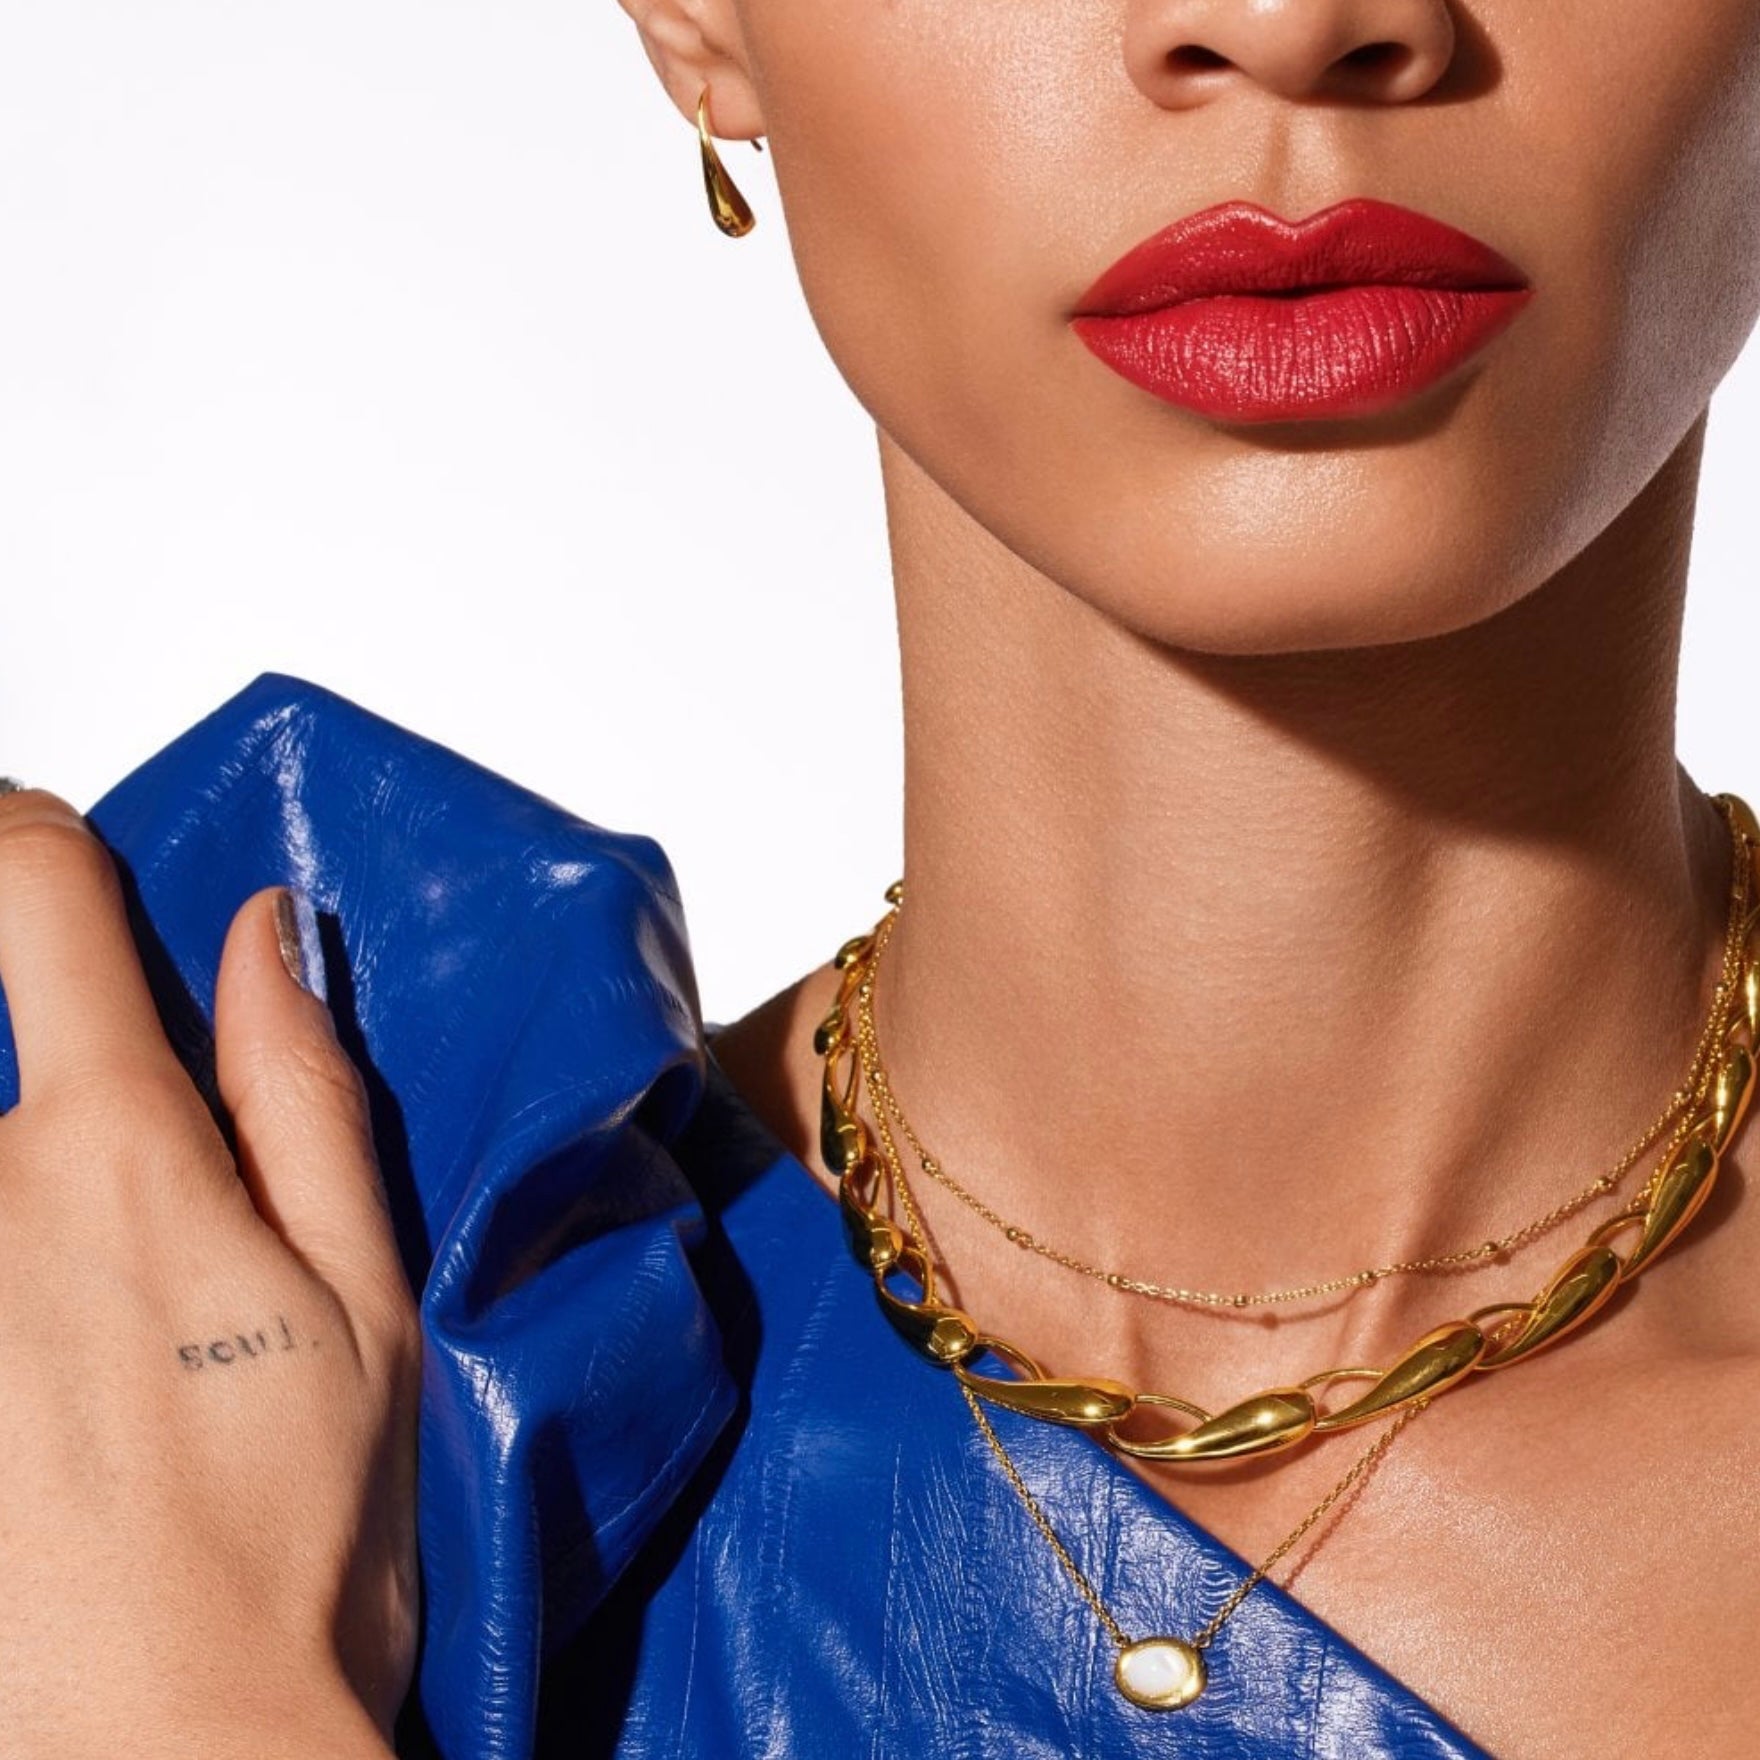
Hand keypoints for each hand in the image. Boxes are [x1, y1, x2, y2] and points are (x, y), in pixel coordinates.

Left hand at [0, 790, 420, 1757]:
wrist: (160, 1755)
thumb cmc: (293, 1536)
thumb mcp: (363, 1291)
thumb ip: (304, 1086)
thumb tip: (264, 932)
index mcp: (115, 1149)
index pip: (35, 892)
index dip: (38, 834)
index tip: (53, 851)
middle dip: (13, 1018)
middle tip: (88, 1117)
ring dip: (16, 1156)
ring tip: (92, 1291)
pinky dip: (7, 1239)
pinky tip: (51, 1341)